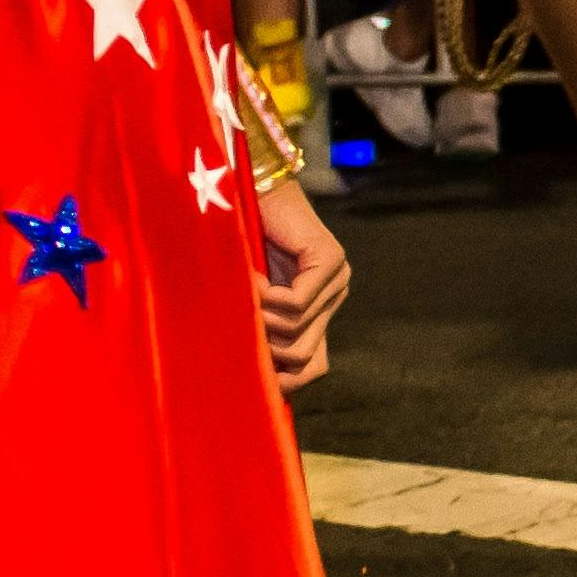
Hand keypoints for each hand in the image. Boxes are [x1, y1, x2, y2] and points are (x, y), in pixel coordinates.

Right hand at [251, 177, 351, 388]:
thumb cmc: (239, 244)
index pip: (314, 366)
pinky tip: (249, 277)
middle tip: (240, 325)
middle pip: (304, 356)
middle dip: (266, 349)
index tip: (253, 376)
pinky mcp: (329, 260)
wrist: (248, 190)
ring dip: (260, 318)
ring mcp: (337, 277)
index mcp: (319, 309)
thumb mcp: (251, 298)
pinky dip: (263, 296)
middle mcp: (335, 294)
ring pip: (296, 331)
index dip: (285, 381)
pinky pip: (294, 304)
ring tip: (243, 292)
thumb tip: (257, 386)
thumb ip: (262, 329)